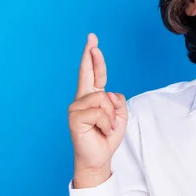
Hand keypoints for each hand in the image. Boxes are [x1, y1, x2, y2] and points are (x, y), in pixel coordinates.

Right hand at [68, 33, 127, 187]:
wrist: (99, 157)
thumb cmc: (108, 136)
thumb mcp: (121, 116)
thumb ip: (117, 101)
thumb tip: (106, 93)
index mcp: (94, 96)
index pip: (95, 73)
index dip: (94, 57)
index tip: (92, 40)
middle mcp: (83, 98)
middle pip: (88, 72)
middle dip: (91, 55)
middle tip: (92, 38)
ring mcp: (77, 106)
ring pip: (103, 99)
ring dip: (111, 116)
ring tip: (106, 127)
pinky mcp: (74, 117)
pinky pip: (100, 112)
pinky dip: (107, 123)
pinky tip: (101, 131)